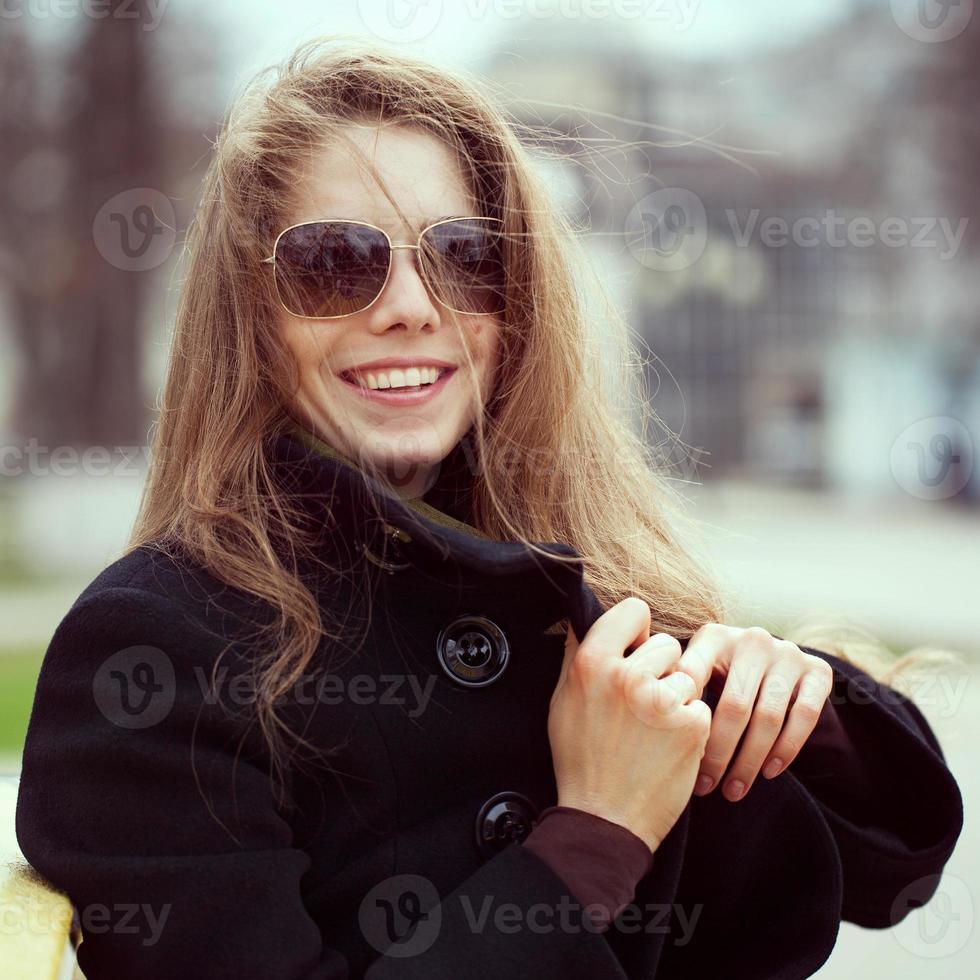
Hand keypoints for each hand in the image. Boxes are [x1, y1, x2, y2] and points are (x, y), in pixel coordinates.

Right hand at [547, 597, 711, 852]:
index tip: (634, 648)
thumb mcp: (562, 700)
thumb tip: (583, 618)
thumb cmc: (581, 760)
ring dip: (677, 696)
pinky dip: (691, 724)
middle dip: (659, 668)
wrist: (606, 819)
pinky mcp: (693, 725)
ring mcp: (663, 700)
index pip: (633, 609)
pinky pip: (702, 705)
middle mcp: (628, 675)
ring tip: (653, 728)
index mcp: (592, 663)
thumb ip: (577, 655)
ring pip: (688, 675)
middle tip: (640, 703)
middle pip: (666, 643)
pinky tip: (668, 745)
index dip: (636, 629)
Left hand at [667, 624, 833, 802]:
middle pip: (734, 706)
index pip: (693, 679)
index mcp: (713, 636)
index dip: (683, 721)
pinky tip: (769, 773)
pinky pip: (804, 716)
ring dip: (750, 761)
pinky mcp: (818, 670)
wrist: (774, 664)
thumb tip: (646, 720)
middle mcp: (752, 639)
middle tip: (704, 787)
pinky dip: (786, 748)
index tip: (672, 757)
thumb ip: (676, 687)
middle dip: (718, 753)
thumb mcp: (696, 674)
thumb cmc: (718, 677)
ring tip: (733, 791)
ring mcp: (788, 652)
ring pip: (768, 716)